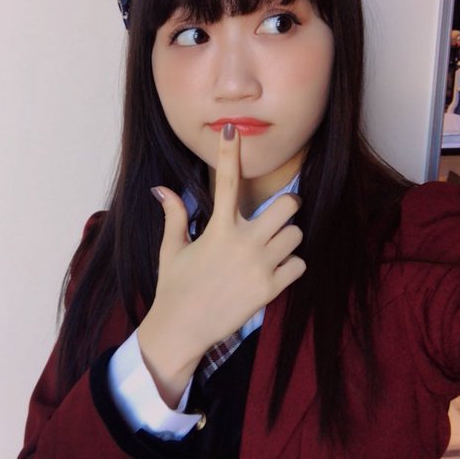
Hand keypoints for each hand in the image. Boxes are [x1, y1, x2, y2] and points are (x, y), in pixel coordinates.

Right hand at [137, 123, 304, 406]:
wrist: (182, 330)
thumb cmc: (174, 287)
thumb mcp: (172, 249)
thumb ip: (174, 215)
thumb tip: (161, 189)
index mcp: (217, 229)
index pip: (226, 181)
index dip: (229, 152)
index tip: (233, 129)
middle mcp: (243, 243)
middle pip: (287, 206)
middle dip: (285, 207)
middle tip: (275, 215)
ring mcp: (260, 267)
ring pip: (296, 235)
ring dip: (287, 237)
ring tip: (270, 247)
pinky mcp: (270, 290)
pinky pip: (298, 265)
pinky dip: (290, 265)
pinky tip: (272, 271)